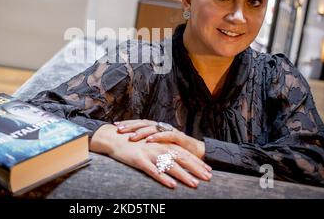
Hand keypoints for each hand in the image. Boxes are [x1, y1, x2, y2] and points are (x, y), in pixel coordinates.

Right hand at [90, 124, 211, 188]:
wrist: (114, 137)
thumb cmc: (133, 142)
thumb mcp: (151, 144)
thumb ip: (164, 150)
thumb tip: (176, 160)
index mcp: (163, 143)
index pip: (184, 153)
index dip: (197, 162)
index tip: (209, 170)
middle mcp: (159, 147)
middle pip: (181, 158)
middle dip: (196, 169)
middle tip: (208, 178)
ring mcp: (149, 153)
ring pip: (170, 165)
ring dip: (183, 175)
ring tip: (194, 184)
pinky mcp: (139, 159)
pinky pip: (153, 171)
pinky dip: (163, 178)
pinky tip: (172, 185)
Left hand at [114, 119, 206, 160]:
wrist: (198, 154)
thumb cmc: (177, 150)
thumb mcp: (160, 146)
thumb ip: (148, 143)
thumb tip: (132, 143)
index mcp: (157, 128)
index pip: (140, 123)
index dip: (128, 123)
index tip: (115, 125)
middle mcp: (163, 127)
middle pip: (144, 123)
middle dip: (131, 126)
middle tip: (118, 129)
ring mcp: (171, 131)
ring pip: (154, 128)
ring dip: (142, 132)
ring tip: (131, 137)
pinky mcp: (180, 138)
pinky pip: (168, 135)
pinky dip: (158, 137)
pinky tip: (149, 140)